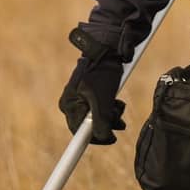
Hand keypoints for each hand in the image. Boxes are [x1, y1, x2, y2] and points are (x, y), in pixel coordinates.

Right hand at [58, 28, 127, 143]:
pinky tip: (116, 100)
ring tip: (119, 105)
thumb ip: (101, 121)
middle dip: (107, 124)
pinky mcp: (88, 93)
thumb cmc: (103, 72)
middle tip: (121, 119)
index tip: (111, 141)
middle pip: (89, 126)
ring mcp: (79, 98)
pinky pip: (98, 108)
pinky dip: (109, 108)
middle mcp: (71, 103)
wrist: (106, 48)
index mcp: (69, 105)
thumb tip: (102, 138)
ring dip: (111, 116)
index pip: (80, 134)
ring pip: (96, 117)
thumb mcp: (103, 99)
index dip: (95, 140)